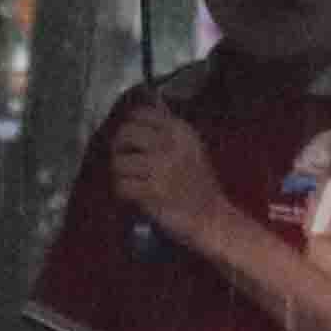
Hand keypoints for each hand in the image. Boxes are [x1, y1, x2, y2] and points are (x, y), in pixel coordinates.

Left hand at [108, 96, 235, 256]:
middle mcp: (170, 144)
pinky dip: (123, 192)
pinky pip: (122, 185)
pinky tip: (133, 194)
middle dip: (119, 148)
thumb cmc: (199, 183)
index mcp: (180, 130)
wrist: (212, 216)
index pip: (141, 114)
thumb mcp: (190, 148)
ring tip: (130, 180)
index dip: (129, 125)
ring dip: (120, 174)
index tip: (130, 139)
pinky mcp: (153, 189)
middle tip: (123, 159)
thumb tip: (138, 114)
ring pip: (119, 162)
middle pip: (125, 133)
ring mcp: (161, 167)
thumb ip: (167, 131)